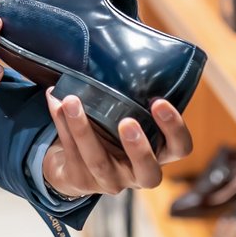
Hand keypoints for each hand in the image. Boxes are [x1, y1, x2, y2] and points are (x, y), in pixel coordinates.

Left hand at [40, 91, 192, 198]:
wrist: (74, 162)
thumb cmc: (109, 130)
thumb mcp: (125, 116)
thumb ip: (129, 99)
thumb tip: (118, 55)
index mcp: (158, 154)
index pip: (180, 148)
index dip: (174, 128)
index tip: (159, 102)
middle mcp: (137, 173)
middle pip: (149, 172)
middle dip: (138, 147)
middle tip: (127, 121)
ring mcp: (110, 181)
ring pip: (97, 160)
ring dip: (83, 128)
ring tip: (71, 100)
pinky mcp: (82, 181)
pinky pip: (71, 153)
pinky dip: (62, 124)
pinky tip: (55, 102)